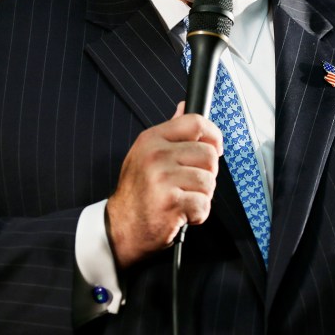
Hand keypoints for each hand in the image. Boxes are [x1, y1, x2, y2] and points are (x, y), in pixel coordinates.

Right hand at [106, 102, 223, 267]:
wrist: (119, 228)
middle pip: (208, 154)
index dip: (213, 135)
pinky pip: (204, 204)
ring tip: (182, 200)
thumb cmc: (137, 193)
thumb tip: (184, 106)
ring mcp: (162, 179)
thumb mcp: (146, 154)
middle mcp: (156, 155)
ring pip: (209, 181)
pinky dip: (198, 214)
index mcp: (152, 139)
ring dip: (202, 196)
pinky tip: (181, 214)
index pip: (195, 122)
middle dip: (207, 174)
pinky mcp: (171, 203)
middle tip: (190, 185)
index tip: (216, 148)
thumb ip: (170, 132)